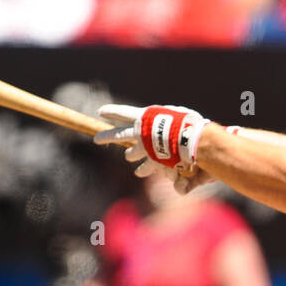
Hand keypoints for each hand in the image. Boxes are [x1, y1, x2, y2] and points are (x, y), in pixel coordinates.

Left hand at [94, 103, 208, 173]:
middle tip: (96, 139)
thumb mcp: (177, 112)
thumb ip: (170, 116)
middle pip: (118, 135)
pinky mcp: (151, 160)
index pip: (123, 113)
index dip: (112, 112)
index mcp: (144, 117)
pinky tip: (139, 172)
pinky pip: (144, 168)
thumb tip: (167, 120)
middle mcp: (139, 132)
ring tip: (128, 156)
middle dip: (106, 137)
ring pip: (130, 154)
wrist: (190, 139)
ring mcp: (144, 147)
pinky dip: (142, 170)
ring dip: (130, 155)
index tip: (100, 112)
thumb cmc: (186, 122)